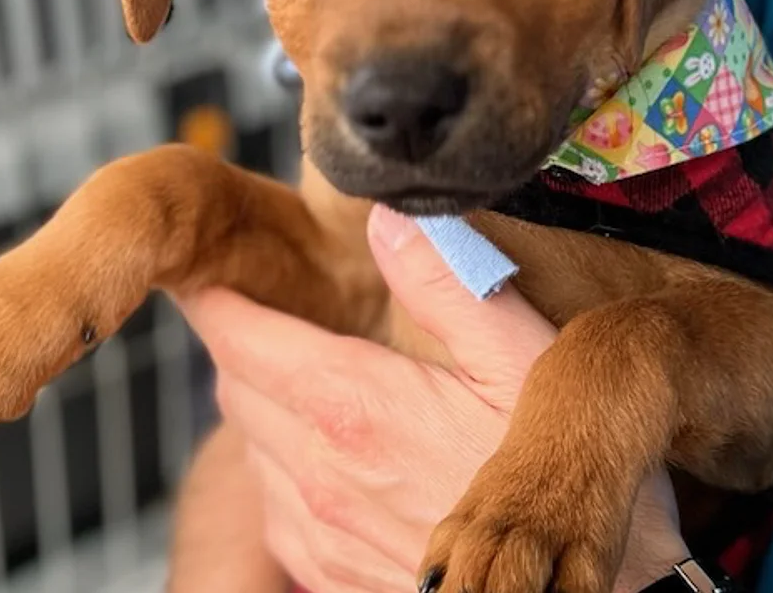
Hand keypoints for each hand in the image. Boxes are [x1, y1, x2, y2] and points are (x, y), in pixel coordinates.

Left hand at [177, 205, 689, 592]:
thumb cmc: (560, 476)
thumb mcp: (525, 359)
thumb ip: (448, 283)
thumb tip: (389, 217)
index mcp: (355, 405)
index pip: (238, 337)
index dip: (217, 297)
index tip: (212, 268)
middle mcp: (320, 473)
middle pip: (234, 386)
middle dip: (244, 342)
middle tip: (276, 311)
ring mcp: (321, 531)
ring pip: (251, 449)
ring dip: (267, 408)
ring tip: (315, 379)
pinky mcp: (332, 574)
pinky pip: (275, 508)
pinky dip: (288, 469)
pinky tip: (339, 454)